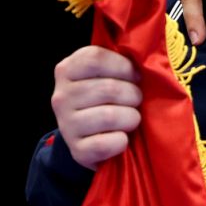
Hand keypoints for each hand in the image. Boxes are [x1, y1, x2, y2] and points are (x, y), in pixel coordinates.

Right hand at [52, 47, 143, 169]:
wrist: (90, 138)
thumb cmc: (106, 99)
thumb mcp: (106, 74)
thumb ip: (118, 61)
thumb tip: (144, 54)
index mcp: (66, 70)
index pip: (96, 58)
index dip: (124, 67)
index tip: (135, 76)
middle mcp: (61, 96)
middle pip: (109, 88)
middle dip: (133, 95)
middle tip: (135, 101)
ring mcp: (66, 124)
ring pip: (110, 116)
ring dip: (131, 118)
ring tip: (130, 118)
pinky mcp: (77, 151)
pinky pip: (109, 143)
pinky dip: (123, 141)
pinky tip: (121, 138)